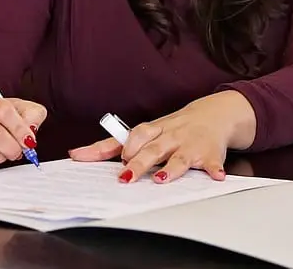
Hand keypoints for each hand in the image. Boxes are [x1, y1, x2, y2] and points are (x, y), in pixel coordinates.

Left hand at [69, 91, 255, 183]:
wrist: (215, 114)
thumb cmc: (174, 127)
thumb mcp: (146, 132)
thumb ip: (113, 144)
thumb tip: (77, 154)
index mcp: (154, 131)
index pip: (135, 134)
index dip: (123, 146)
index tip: (113, 158)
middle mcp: (171, 136)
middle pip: (153, 148)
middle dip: (140, 162)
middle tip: (127, 177)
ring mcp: (190, 144)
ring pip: (179, 156)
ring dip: (172, 167)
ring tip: (162, 179)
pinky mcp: (210, 153)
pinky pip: (213, 162)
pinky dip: (214, 169)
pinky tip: (216, 176)